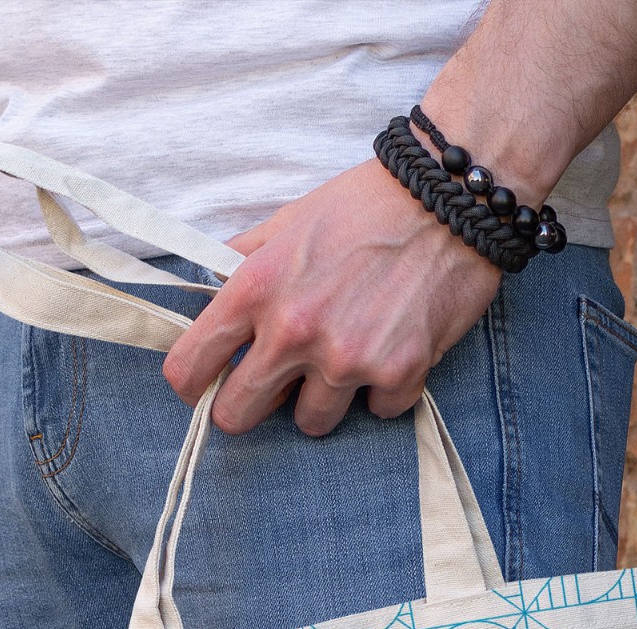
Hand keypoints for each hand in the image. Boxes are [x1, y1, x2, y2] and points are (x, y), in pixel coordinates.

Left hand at [162, 158, 502, 436]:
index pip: (188, 367)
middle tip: (274, 386)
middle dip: (250, 406)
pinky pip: (376, 412)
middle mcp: (294, 331)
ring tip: (345, 358)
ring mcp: (347, 358)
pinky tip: (392, 352)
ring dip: (323, 400)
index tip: (205, 385)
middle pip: (236, 415)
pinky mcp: (399, 373)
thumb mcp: (286, 221)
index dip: (192, 383)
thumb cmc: (363, 205)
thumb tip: (207, 289)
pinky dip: (383, 391)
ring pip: (310, 423)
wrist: (448, 197)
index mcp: (255, 290)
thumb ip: (241, 261)